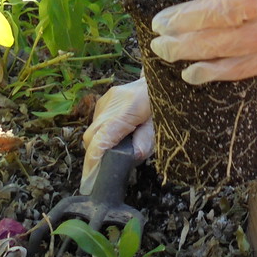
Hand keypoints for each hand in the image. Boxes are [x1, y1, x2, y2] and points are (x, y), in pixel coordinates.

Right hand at [81, 78, 153, 194]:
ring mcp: (108, 98)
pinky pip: (97, 120)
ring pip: (92, 128)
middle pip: (92, 135)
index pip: (102, 138)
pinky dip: (101, 132)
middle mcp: (112, 103)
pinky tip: (115, 137)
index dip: (94, 159)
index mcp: (128, 110)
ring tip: (109, 156)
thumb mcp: (161, 125)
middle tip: (99, 173)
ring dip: (97, 144)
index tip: (91, 178)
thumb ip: (146, 141)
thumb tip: (131, 158)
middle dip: (93, 156)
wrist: (163, 78)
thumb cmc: (165, 103)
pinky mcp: (107, 97)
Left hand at [149, 0, 256, 83]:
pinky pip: (243, 72)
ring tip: (165, 55)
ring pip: (226, 60)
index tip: (161, 17)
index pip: (220, 8)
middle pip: (217, 40)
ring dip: (192, 60)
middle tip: (154, 40)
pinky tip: (195, 72)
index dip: (187, 16)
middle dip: (181, 41)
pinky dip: (216, 74)